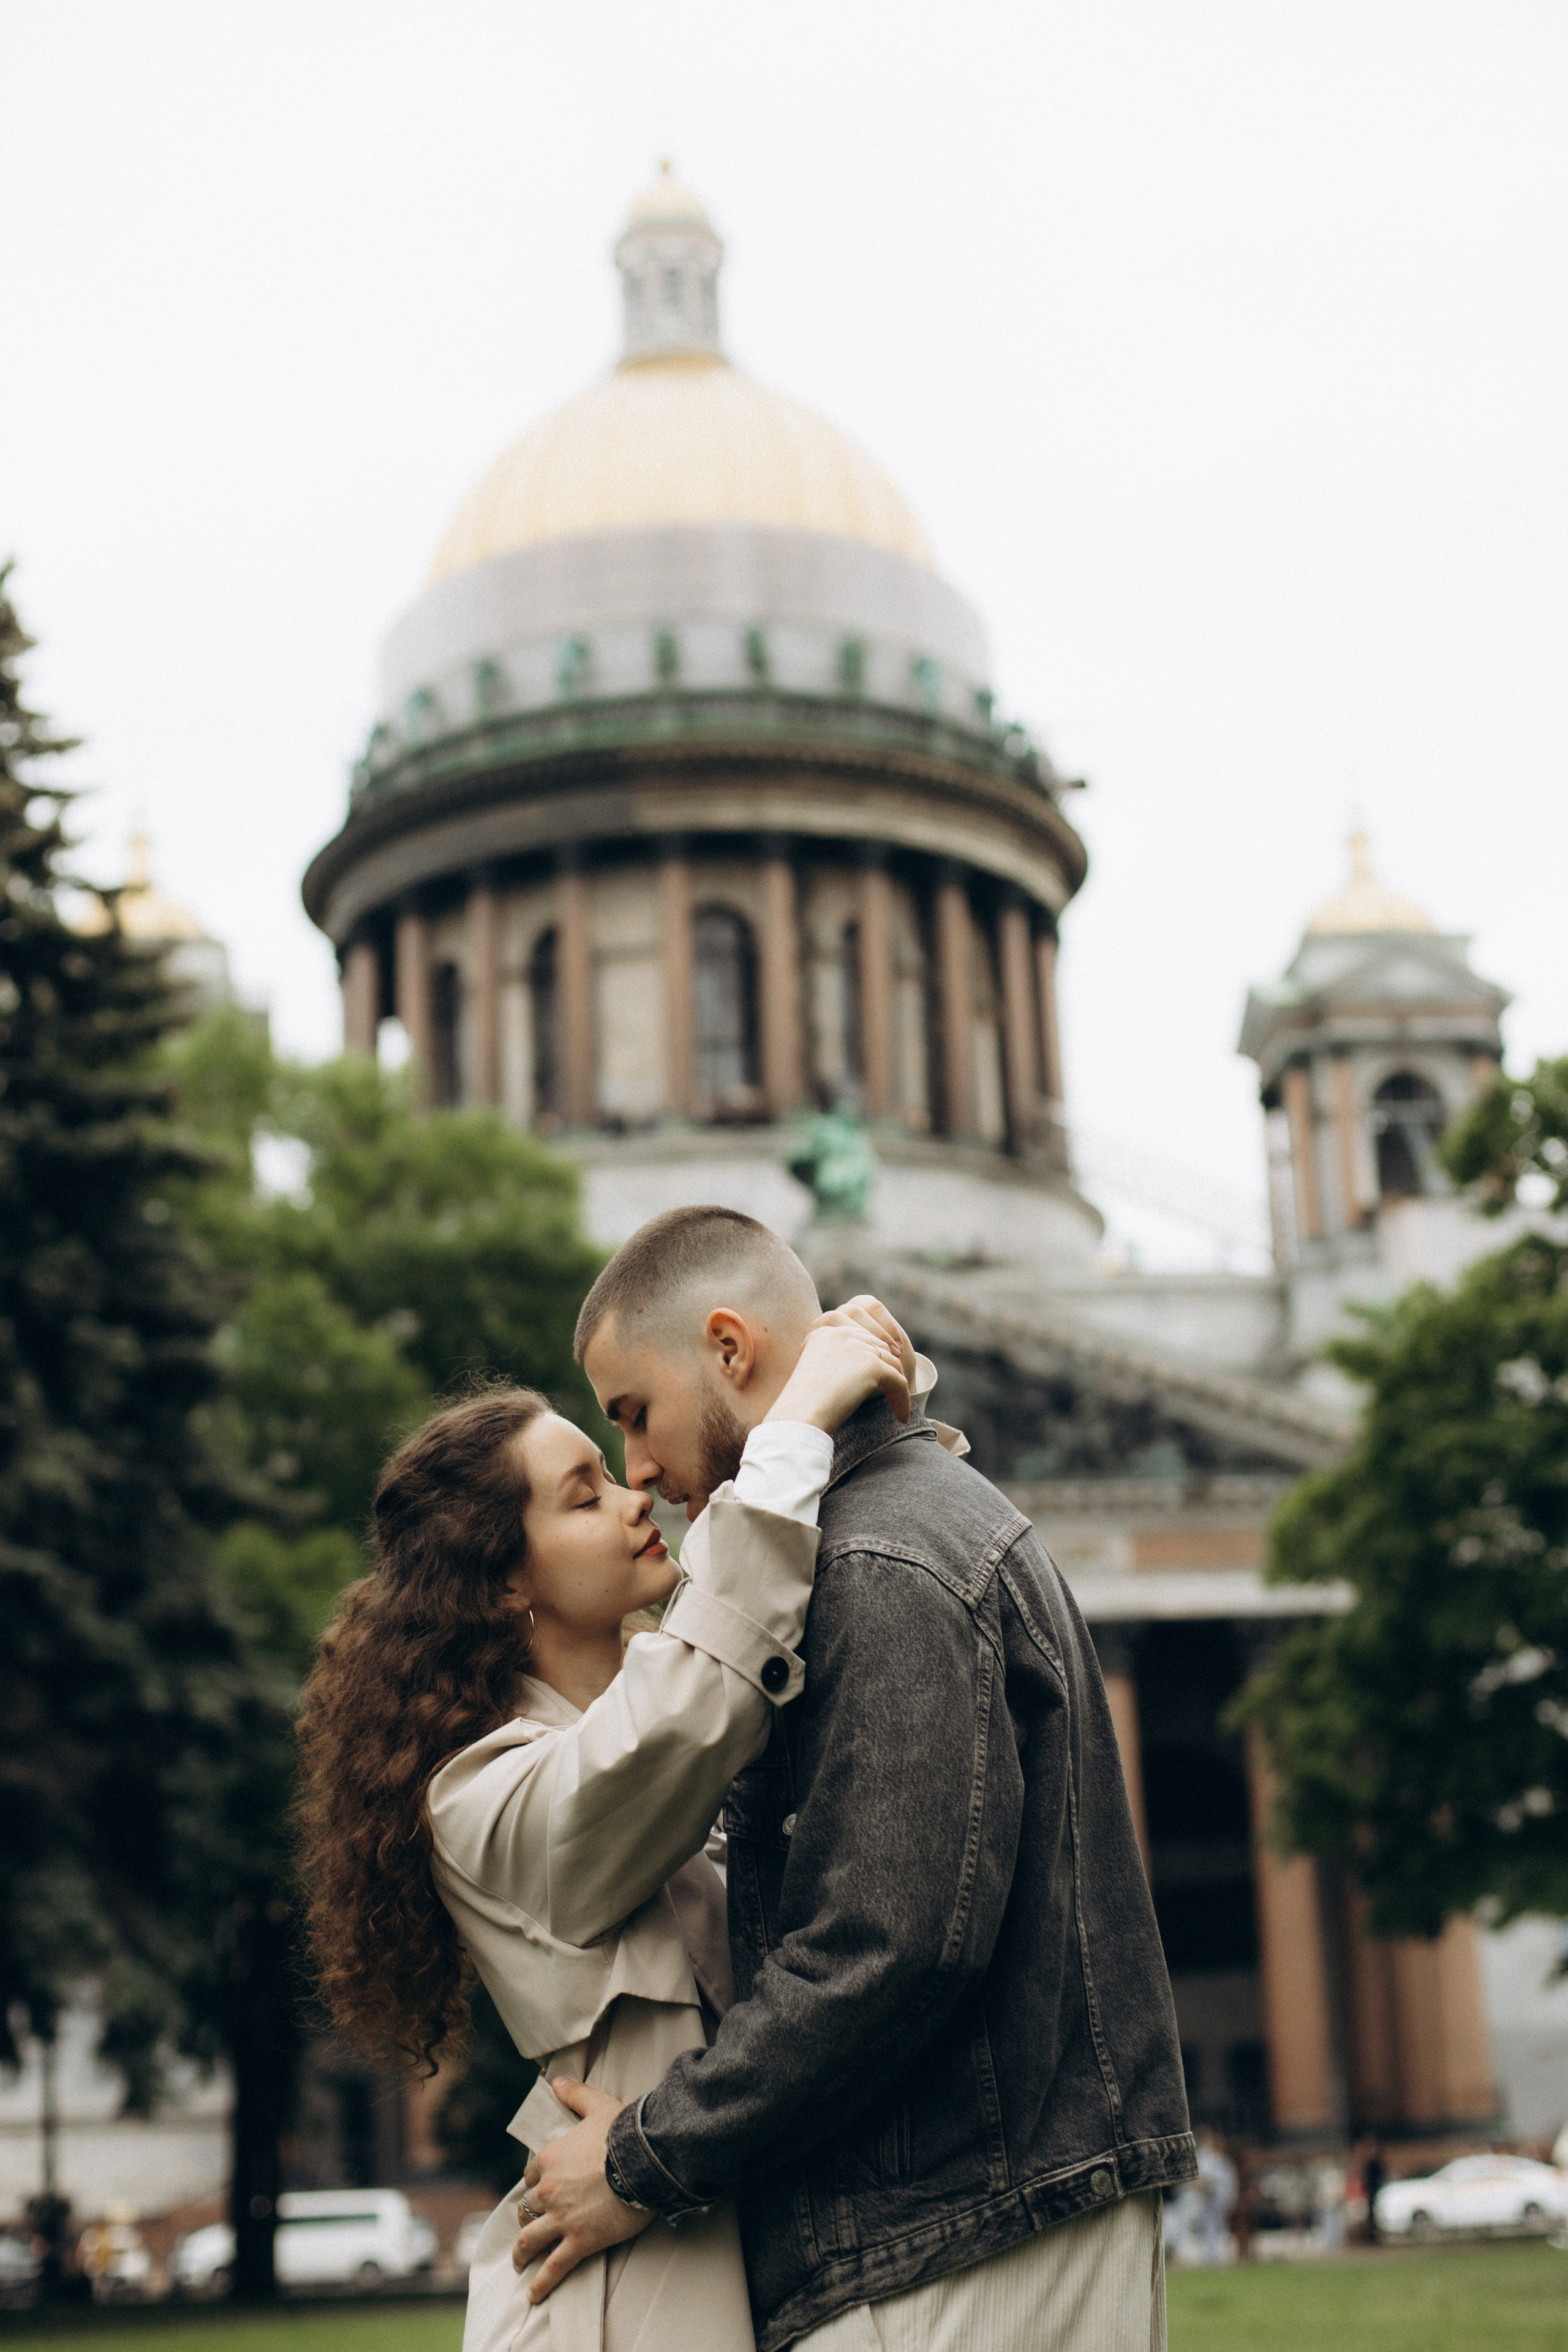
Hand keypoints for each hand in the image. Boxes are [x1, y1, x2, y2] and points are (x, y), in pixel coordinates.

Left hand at [511, 2080, 648, 2300]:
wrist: (645, 2160)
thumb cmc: (623, 2131)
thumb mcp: (597, 2105)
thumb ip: (574, 2093)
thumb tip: (555, 2081)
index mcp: (550, 2159)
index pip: (530, 2177)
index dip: (534, 2185)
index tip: (539, 2192)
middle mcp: (549, 2190)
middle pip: (526, 2208)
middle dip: (526, 2218)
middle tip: (529, 2229)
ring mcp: (562, 2218)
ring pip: (530, 2239)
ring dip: (521, 2253)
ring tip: (520, 2264)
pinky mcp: (579, 2241)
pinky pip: (553, 2267)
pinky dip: (540, 2284)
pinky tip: (533, 2294)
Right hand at [766, 1298, 911, 1432]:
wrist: (800, 1415)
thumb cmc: (802, 1404)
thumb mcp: (816, 1373)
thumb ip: (835, 1363)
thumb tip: (858, 1372)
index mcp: (826, 1332)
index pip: (861, 1338)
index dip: (875, 1356)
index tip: (885, 1376)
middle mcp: (843, 1334)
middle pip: (880, 1347)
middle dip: (890, 1367)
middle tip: (896, 1388)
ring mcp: (859, 1348)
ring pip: (892, 1364)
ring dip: (898, 1385)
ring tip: (899, 1404)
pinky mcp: (872, 1365)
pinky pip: (899, 1382)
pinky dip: (903, 1400)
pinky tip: (901, 1417)